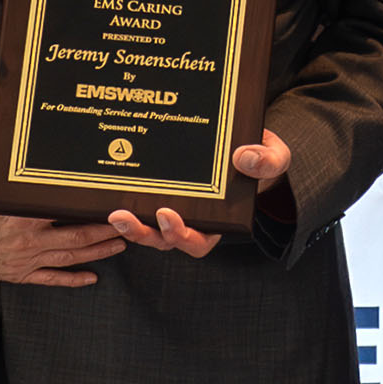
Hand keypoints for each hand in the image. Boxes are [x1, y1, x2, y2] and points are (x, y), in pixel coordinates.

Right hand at [0, 178, 125, 286]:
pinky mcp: (18, 273)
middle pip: (77, 236)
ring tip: (119, 245)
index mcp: (22, 215)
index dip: (91, 207)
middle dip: (106, 231)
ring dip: (98, 252)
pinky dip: (73, 279)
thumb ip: (17, 183)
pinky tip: (91, 277)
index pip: (66, 210)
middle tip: (127, 224)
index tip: (111, 201)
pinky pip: (51, 278)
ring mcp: (25, 259)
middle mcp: (28, 239)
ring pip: (70, 257)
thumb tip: (40, 166)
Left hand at [106, 129, 293, 257]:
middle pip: (162, 240)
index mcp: (218, 221)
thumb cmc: (261, 157)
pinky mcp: (157, 193)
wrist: (248, 141)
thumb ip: (267, 160)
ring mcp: (172, 207)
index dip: (180, 235)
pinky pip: (138, 204)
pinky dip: (123, 200)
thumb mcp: (275, 157)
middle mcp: (191, 220)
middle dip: (142, 233)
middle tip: (124, 217)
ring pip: (145, 227)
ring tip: (112, 211)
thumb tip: (244, 158)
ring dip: (127, 224)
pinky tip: (106, 188)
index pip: (197, 241)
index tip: (168, 215)